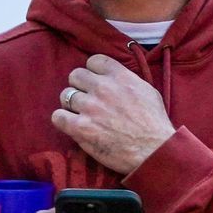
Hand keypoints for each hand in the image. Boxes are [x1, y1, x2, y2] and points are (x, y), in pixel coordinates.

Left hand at [50, 54, 175, 175]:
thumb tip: (113, 78)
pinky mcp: (80, 128)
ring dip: (71, 105)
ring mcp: (89, 107)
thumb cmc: (154, 124)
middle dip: (80, 87)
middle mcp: (102, 87)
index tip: (96, 82)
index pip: (93, 60)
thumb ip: (126, 80)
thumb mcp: (147, 91)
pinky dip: (62, 120)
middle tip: (87, 100)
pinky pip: (58, 116)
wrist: (154, 151)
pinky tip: (72, 125)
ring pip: (65, 95)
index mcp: (119, 76)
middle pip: (75, 75)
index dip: (93, 72)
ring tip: (81, 115)